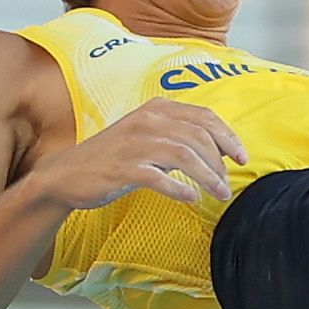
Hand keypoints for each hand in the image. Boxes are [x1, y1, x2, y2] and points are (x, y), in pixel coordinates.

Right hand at [26, 99, 247, 210]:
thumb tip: (217, 151)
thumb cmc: (114, 158)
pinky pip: (159, 177)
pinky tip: (190, 199)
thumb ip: (178, 137)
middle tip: (228, 185)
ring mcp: (134, 143)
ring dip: (208, 177)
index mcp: (156, 109)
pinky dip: (180, 189)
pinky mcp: (123, 168)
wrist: (66, 175)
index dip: (229, 137)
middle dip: (221, 162)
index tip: (242, 158)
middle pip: (199, 136)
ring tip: (219, 194)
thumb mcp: (147, 137)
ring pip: (185, 155)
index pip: (204, 117)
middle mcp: (146, 120)